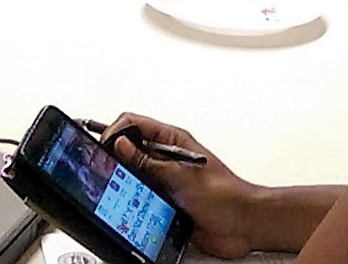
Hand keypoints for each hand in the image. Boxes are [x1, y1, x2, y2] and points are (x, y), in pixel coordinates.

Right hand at [104, 114, 260, 258]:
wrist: (243, 225)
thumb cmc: (226, 195)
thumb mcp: (181, 175)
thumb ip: (148, 160)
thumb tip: (120, 144)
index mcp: (172, 140)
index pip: (134, 123)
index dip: (115, 131)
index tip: (104, 146)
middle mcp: (166, 157)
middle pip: (129, 147)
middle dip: (114, 155)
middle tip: (104, 166)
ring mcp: (164, 178)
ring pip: (132, 171)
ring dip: (124, 178)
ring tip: (117, 185)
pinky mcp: (164, 199)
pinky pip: (139, 194)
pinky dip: (130, 196)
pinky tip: (128, 201)